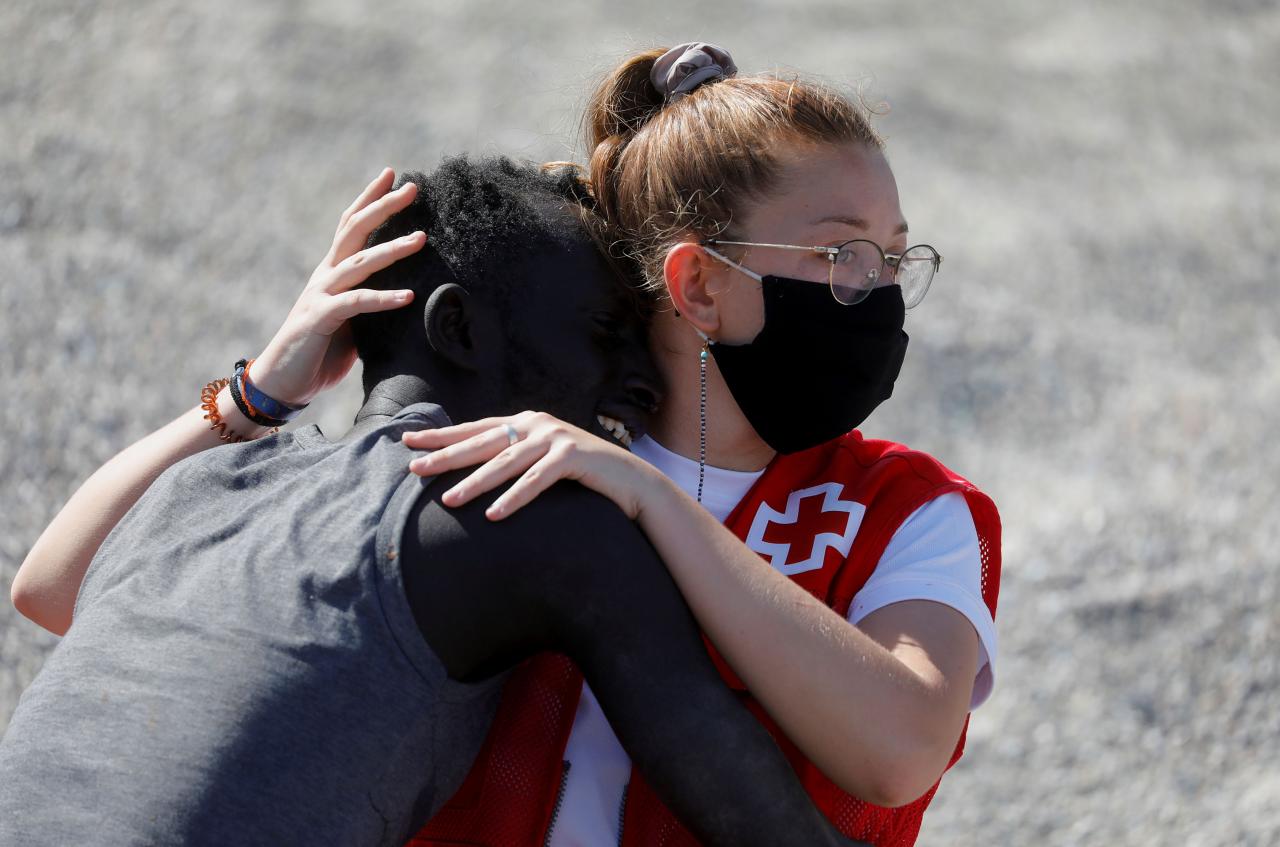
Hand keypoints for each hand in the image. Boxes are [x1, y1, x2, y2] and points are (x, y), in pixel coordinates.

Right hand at [249, 169, 426, 405]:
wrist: (283, 383)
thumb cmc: (319, 353)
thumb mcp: (352, 323)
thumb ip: (371, 305)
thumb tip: (408, 299)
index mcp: (332, 272)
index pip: (351, 225)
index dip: (370, 199)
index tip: (394, 175)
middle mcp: (325, 276)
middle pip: (354, 230)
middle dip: (383, 206)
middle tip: (413, 187)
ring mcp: (320, 295)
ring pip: (359, 263)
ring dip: (392, 249)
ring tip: (422, 238)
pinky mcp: (319, 319)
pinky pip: (356, 304)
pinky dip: (383, 298)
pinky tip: (408, 296)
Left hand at [403, 412, 663, 520]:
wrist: (631, 482)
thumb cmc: (583, 477)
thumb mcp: (542, 460)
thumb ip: (515, 458)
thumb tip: (473, 470)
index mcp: (526, 422)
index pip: (475, 428)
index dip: (442, 436)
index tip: (408, 442)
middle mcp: (537, 424)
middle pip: (482, 441)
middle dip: (446, 455)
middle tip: (415, 468)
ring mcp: (555, 438)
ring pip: (505, 462)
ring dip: (475, 482)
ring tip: (448, 500)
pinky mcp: (574, 457)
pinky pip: (537, 480)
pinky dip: (515, 497)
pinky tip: (494, 513)